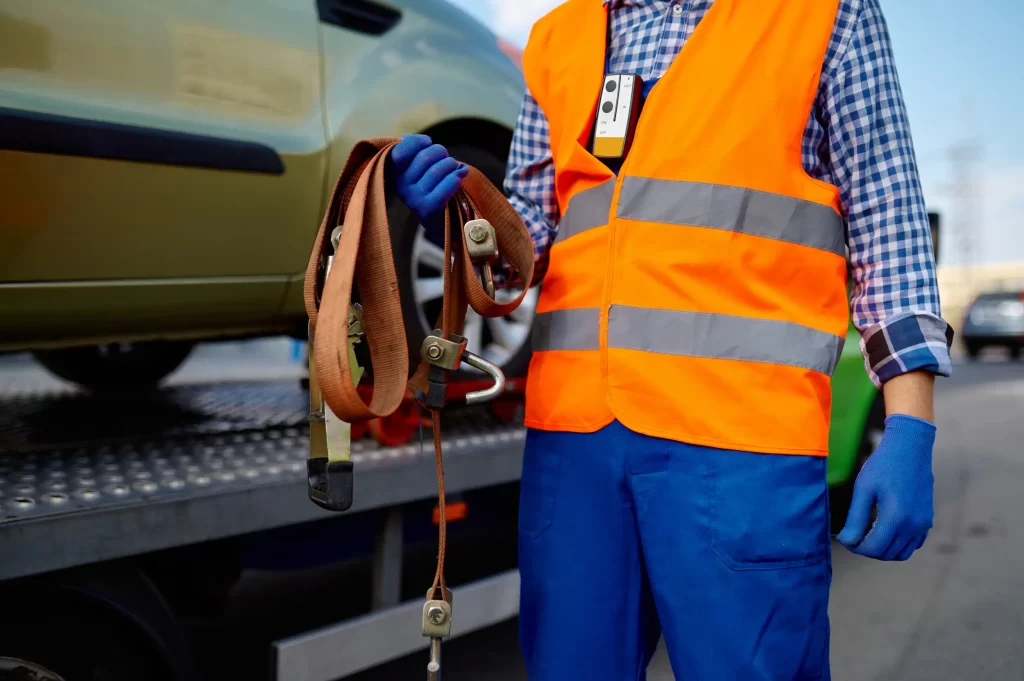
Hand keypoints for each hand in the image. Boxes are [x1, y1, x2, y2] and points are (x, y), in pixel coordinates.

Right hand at [388, 134, 468, 245]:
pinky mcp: (428, 209)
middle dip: (440, 152)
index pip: (400, 151)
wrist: (443, 219)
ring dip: (451, 165)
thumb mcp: (417, 165)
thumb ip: (412, 149)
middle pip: (424, 157)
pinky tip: (460, 175)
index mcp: (394, 173)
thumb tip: (412, 138)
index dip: (417, 142)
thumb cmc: (431, 185)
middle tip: (446, 158)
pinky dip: (455, 178)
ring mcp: (413, 199)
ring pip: (436, 170)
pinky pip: (445, 187)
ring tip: (455, 169)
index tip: (428, 142)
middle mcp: (400, 187)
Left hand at [836, 414, 935, 560]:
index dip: (856, 548)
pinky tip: (885, 529)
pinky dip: (898, 544)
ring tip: (868, 533)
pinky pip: (914, 544)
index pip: (874, 548)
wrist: (910, 448)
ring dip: (884, 549)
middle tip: (854, 536)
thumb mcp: (864, 489)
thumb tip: (847, 541)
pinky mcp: (928, 520)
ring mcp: (923, 524)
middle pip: (887, 554)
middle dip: (868, 549)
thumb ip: (855, 519)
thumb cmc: (883, 465)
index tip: (846, 539)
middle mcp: (914, 525)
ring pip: (902, 553)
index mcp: (896, 518)